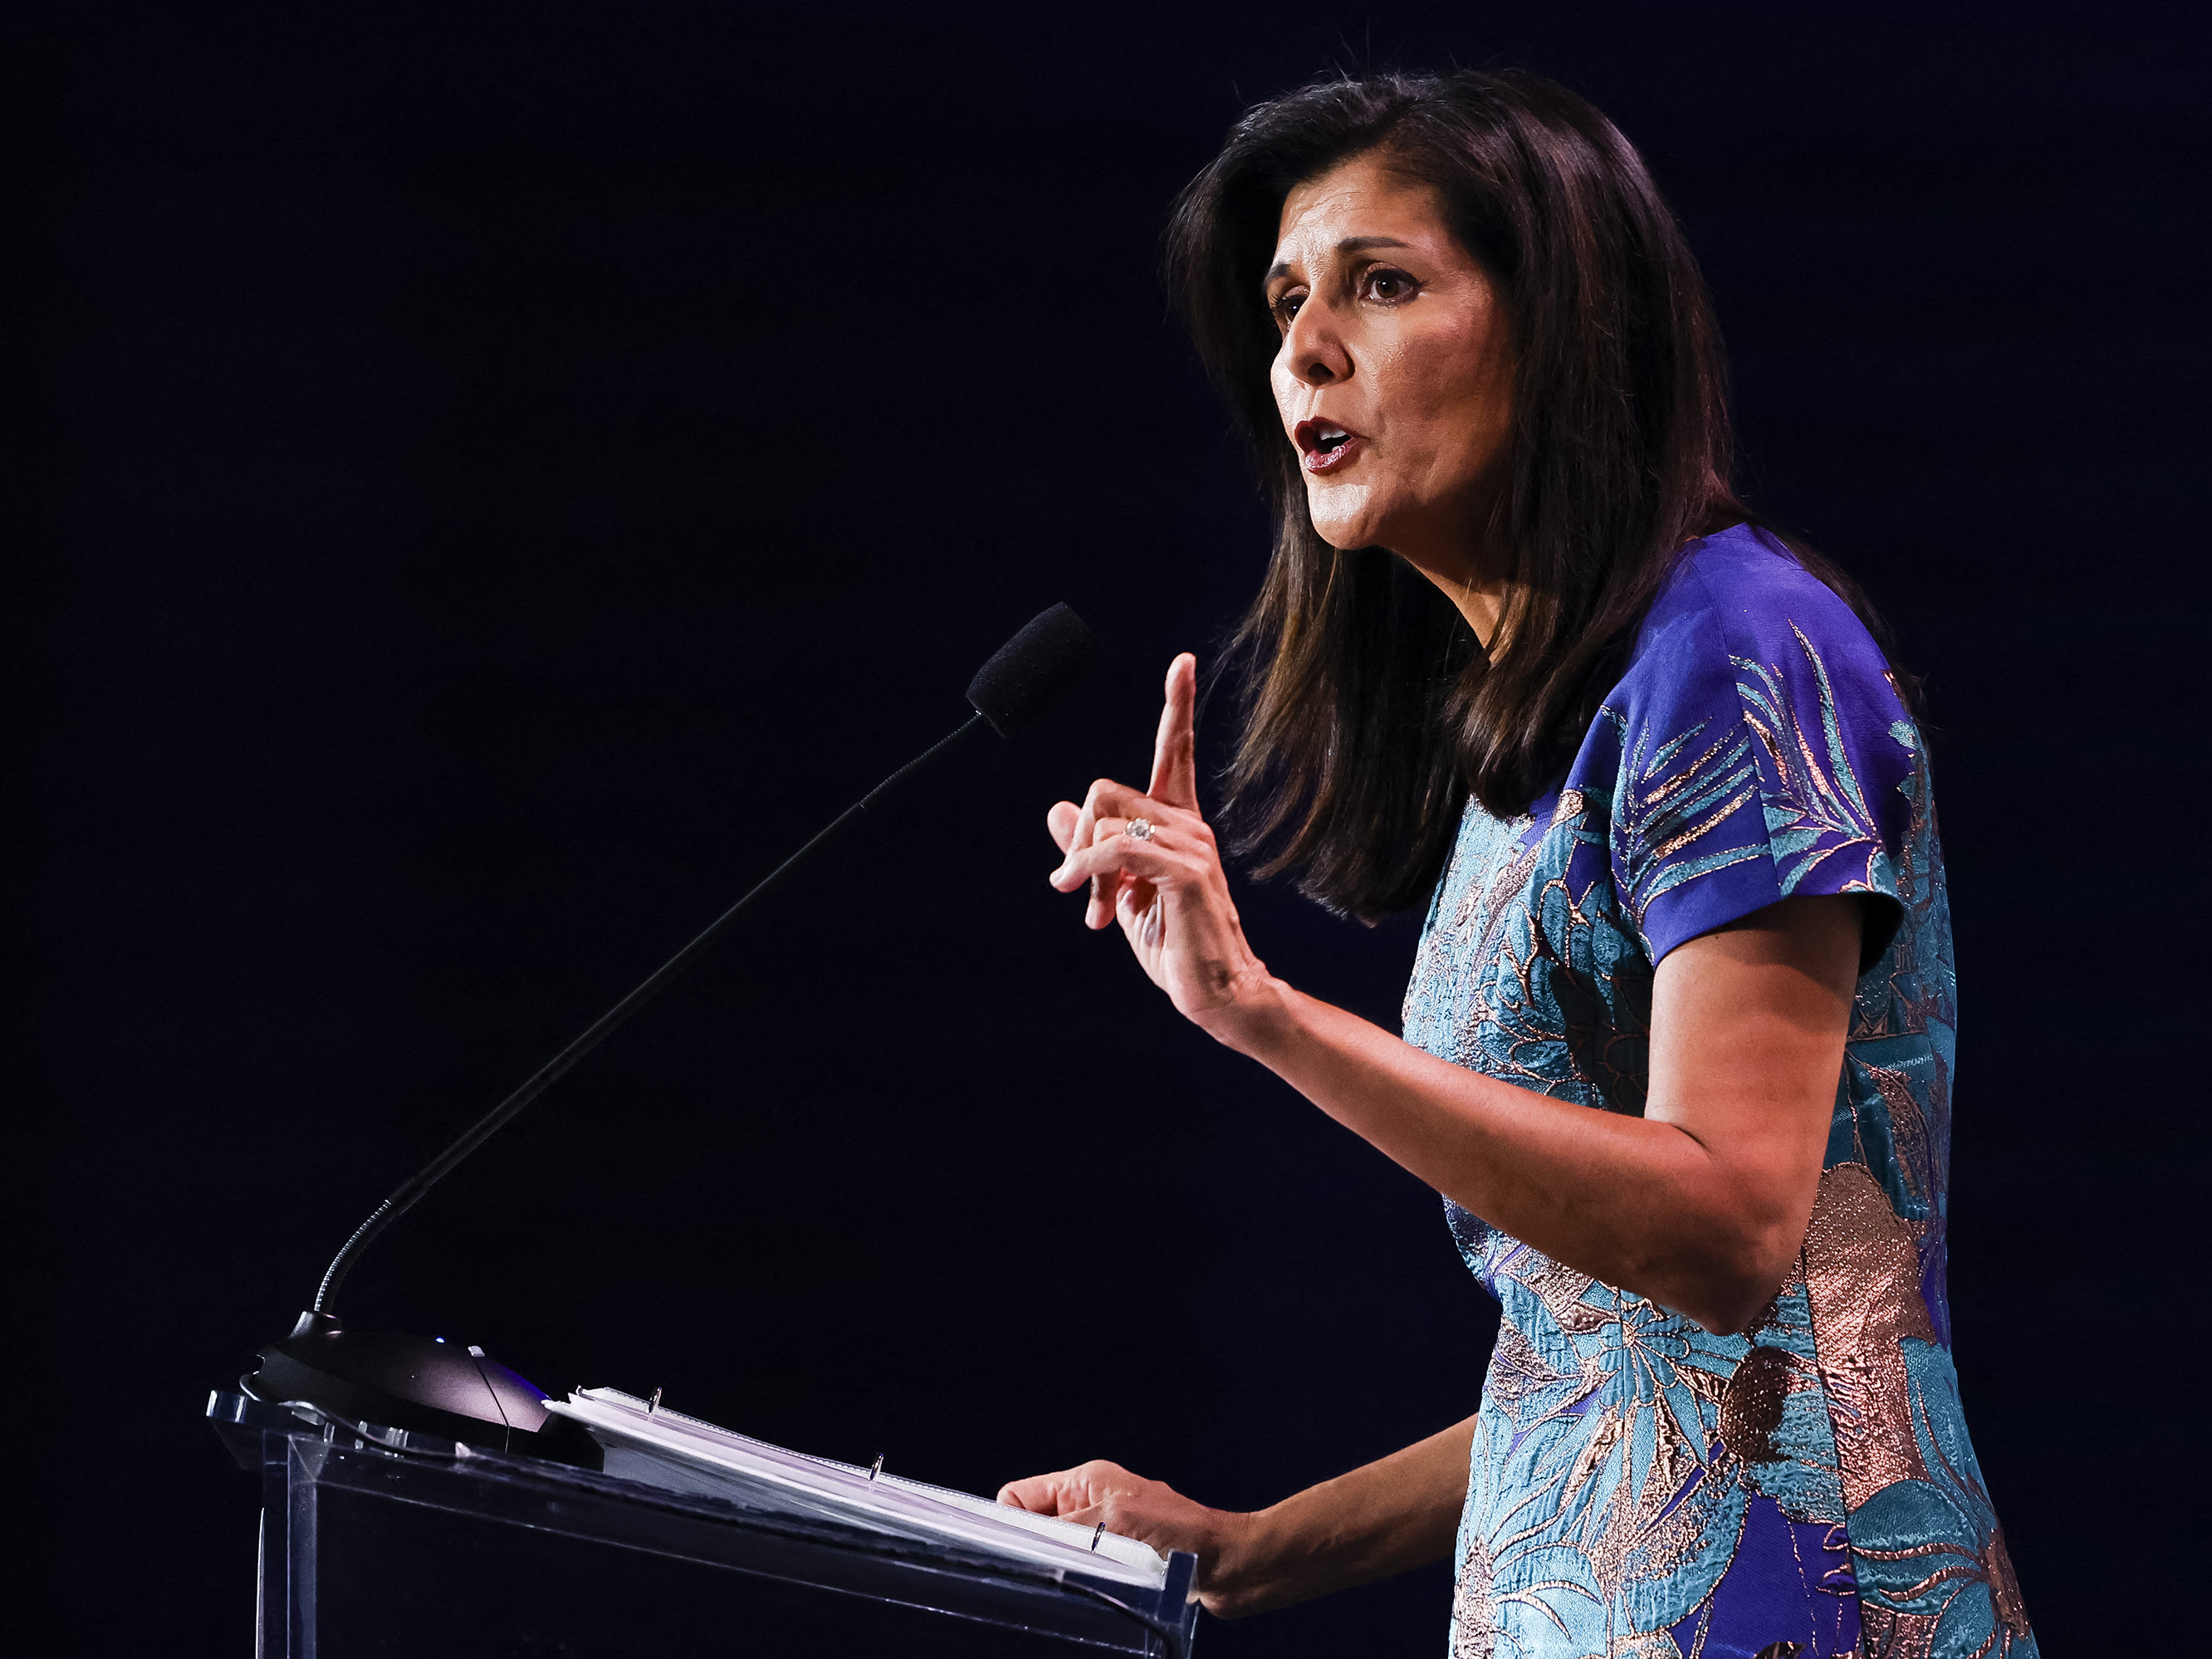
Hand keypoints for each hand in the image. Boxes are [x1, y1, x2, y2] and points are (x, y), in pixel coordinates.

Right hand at [996, 1459, 1261, 1615]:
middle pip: (1037, 1527)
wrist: (1231, 1565)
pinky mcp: (1123, 1560)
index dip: (1010, 1521)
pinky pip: (1086, 1571)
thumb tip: (1023, 1540)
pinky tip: (1103, 1590)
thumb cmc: (1184, 1534)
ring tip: (1091, 1578)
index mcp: (1086, 1480)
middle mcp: (1093, 1503)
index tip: (1011, 1550)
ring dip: (1068, 1568)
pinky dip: (1088, 1581)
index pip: (1020, 1496)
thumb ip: (1065, 1528)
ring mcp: (1107, 1532)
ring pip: (1060, 1553)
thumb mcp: (1114, 1520)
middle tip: (1053, 1569)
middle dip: (1039, 1548)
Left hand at [1047, 654, 1280, 1045]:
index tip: (1183, 662)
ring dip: (1083, 872)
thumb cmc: (1176, 944)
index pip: (1178, 751)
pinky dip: (1088, 875)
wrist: (1219, 993)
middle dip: (1077, 840)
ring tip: (1096, 915)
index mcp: (1179, 823)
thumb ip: (1092, 851)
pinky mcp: (1185, 871)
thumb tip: (1056, 808)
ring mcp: (1191, 845)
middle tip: (1078, 891)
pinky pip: (1114, 850)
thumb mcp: (1121, 893)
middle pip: (1105, 790)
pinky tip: (1091, 909)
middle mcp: (1189, 824)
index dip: (1178, 706)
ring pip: (1104, 822)